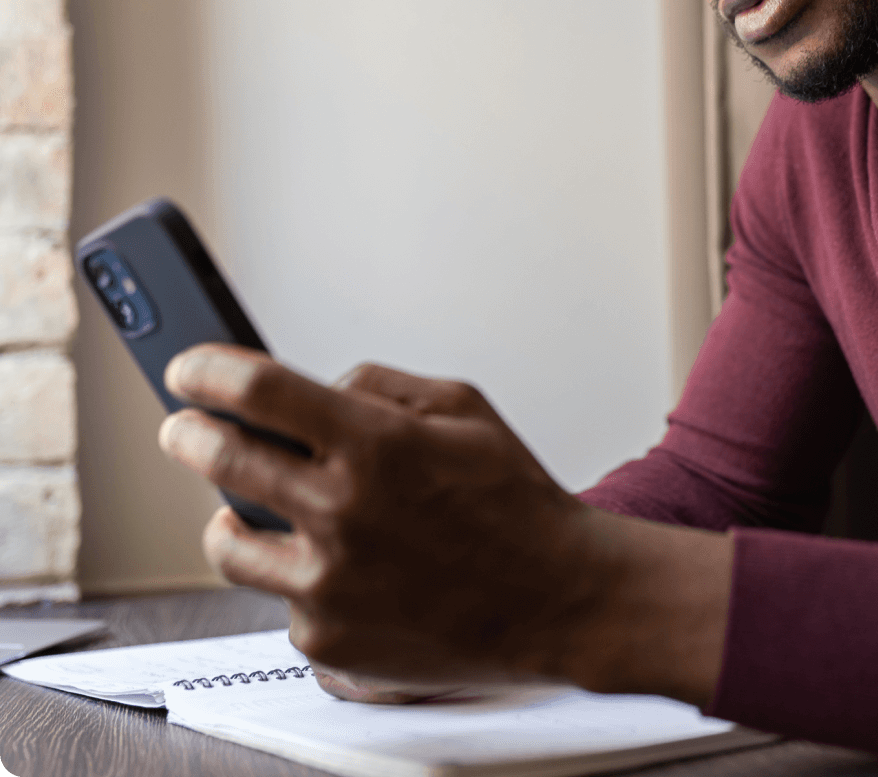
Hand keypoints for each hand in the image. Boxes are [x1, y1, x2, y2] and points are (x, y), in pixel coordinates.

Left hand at [157, 346, 732, 703]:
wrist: (558, 599)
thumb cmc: (515, 501)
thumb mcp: (463, 407)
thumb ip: (378, 386)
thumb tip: (312, 389)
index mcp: (377, 444)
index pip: (258, 391)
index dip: (207, 370)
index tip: (188, 368)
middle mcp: (343, 514)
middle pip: (219, 459)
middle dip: (188, 433)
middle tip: (185, 427)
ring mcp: (329, 585)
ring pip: (226, 542)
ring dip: (229, 514)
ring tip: (253, 504)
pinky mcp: (328, 641)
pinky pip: (281, 596)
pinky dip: (298, 575)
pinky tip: (342, 566)